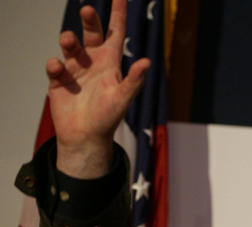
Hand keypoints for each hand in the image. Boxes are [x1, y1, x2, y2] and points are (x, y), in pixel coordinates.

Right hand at [46, 0, 148, 178]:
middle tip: (88, 10)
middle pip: (91, 33)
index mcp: (110, 62)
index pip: (115, 33)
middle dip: (89, 20)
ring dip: (68, 40)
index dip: (118, 14)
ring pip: (70, 45)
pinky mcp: (59, 80)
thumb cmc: (109, 118)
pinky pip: (54, 66)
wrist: (86, 137)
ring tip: (68, 40)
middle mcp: (93, 61)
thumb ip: (134, 80)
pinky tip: (58, 69)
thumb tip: (147, 62)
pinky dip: (54, 65)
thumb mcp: (123, 98)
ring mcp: (75, 70)